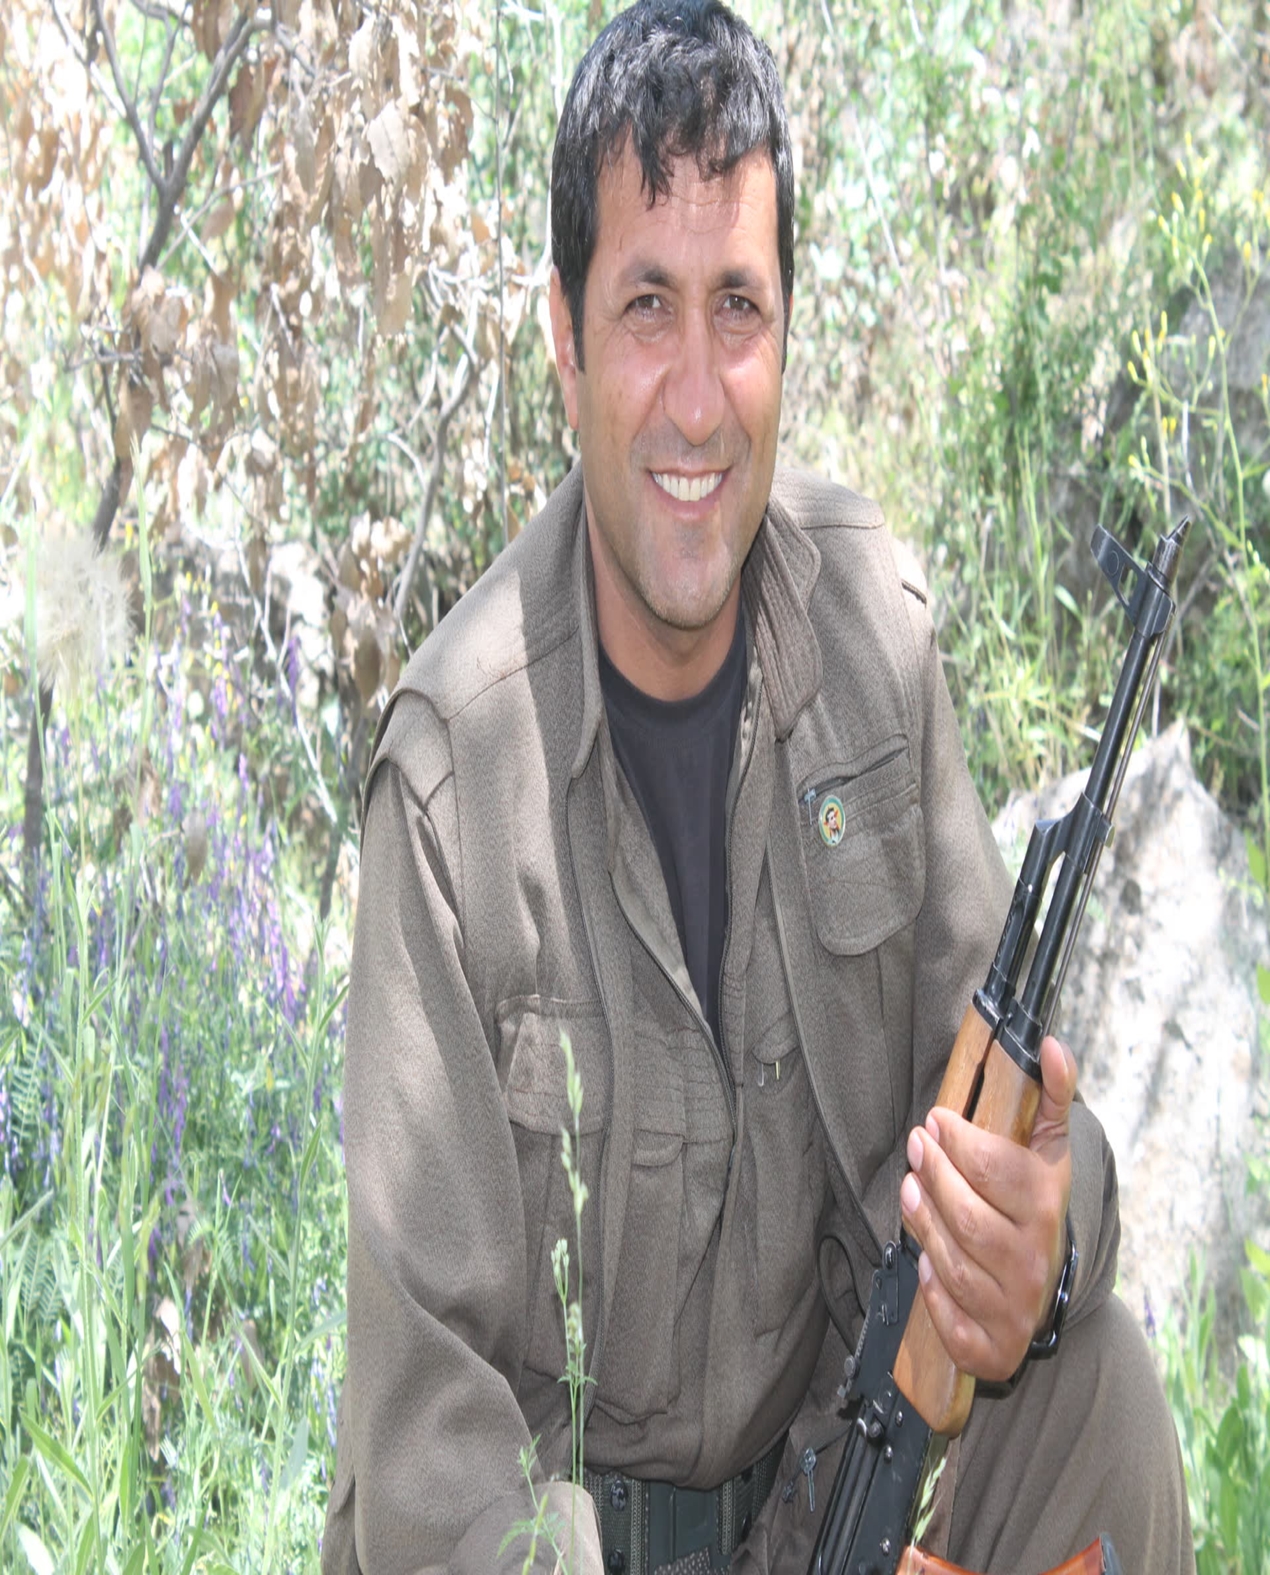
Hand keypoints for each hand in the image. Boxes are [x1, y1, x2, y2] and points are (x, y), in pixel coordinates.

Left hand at [898, 1035, 1076, 1382]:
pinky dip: (934, 1293)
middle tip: (915, 1148)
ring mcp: (1017, 1307)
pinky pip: (954, 1322)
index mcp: (1048, 1207)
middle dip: (933, 1177)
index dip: (957, 1142)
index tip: (934, 1122)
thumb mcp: (1046, 1151)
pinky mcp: (996, 1346)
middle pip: (969, 1218)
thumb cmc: (1031, 1206)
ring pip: (955, 1264)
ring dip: (924, 1226)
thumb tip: (1051, 1045)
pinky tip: (925, 1264)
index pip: (995, 1170)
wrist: (1045, 1286)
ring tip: (910, 1191)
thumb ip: (1052, 1097)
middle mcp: (1036, 1260)